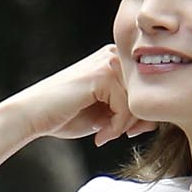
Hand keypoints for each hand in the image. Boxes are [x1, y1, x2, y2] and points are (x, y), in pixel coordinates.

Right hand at [3, 44, 158, 150]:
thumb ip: (131, 113)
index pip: (145, 88)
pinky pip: (126, 106)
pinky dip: (116, 126)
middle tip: (117, 136)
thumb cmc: (65, 115)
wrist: (32, 115)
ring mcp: (108, 62)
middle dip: (137, 121)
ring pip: (138, 101)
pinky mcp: (101, 74)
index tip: (127, 133)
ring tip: (106, 135)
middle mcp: (113, 55)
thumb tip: (158, 120)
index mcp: (115, 60)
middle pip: (145, 92)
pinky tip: (99, 135)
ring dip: (125, 125)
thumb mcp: (106, 115)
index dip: (142, 114)